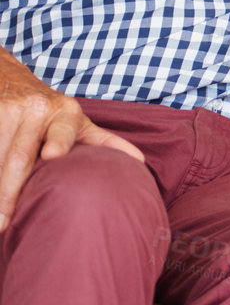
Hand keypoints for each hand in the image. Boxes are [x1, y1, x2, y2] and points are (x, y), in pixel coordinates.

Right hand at [0, 54, 144, 229]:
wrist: (13, 80)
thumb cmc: (52, 113)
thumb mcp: (77, 122)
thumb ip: (102, 142)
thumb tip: (140, 162)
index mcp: (66, 112)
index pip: (64, 131)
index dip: (58, 142)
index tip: (53, 155)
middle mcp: (37, 108)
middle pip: (18, 157)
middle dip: (8, 192)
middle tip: (3, 224)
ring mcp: (8, 110)